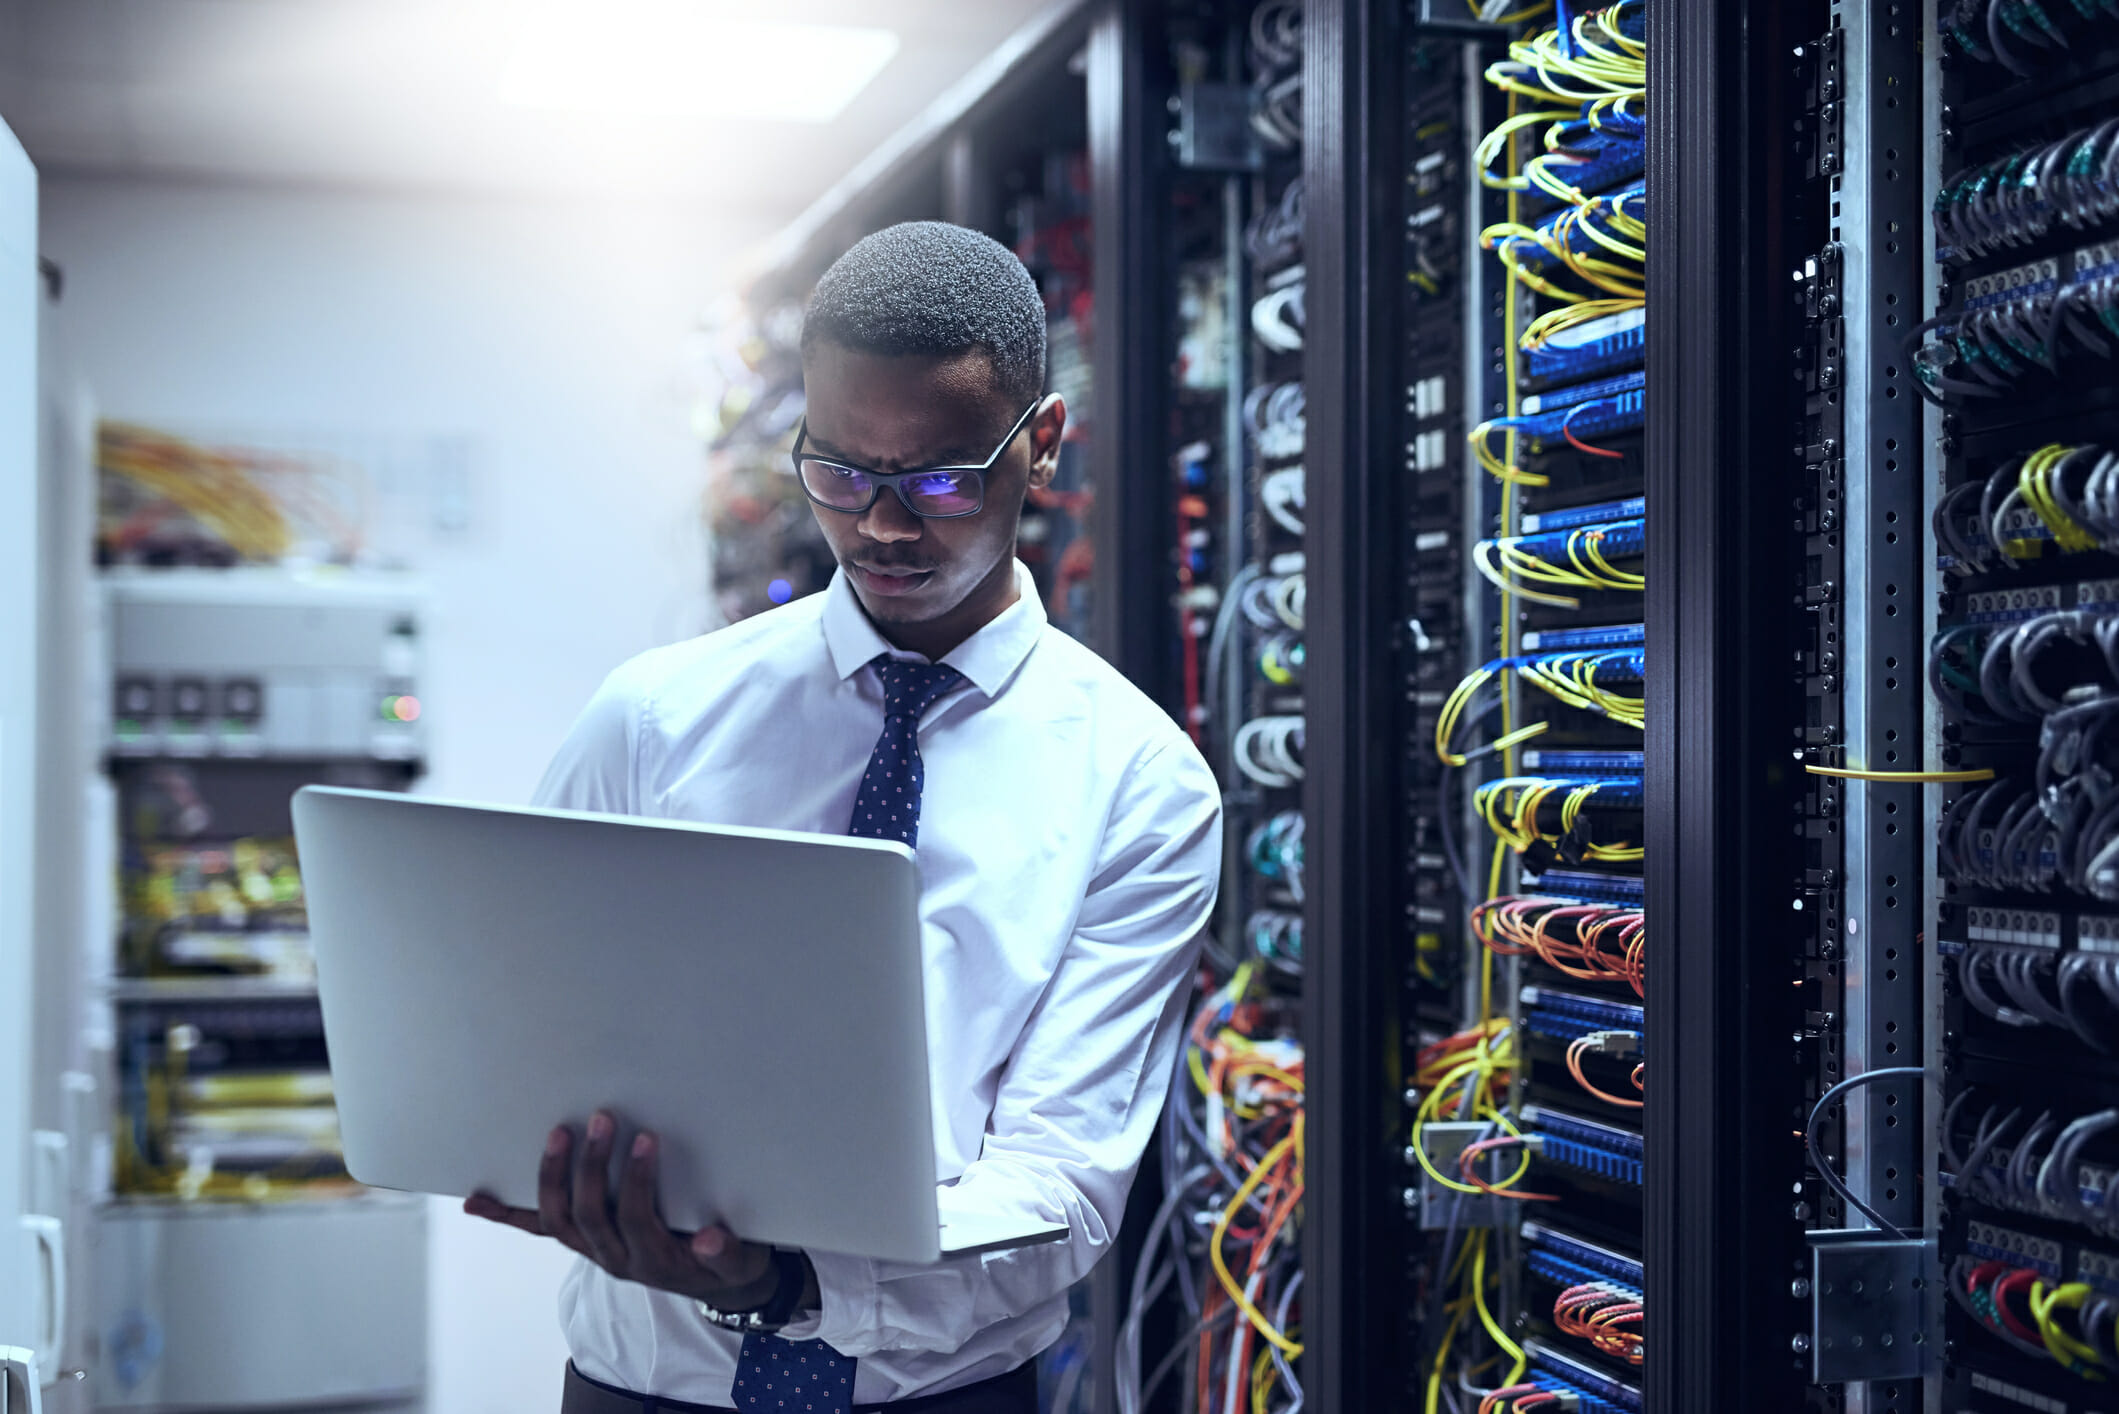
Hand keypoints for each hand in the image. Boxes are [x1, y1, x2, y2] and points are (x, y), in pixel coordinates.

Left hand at [464, 1109, 780, 1308]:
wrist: (714, 1282)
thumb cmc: (726, 1261)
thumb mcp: (739, 1262)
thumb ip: (728, 1254)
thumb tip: (710, 1240)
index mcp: (653, 1260)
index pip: (636, 1218)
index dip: (637, 1180)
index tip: (646, 1138)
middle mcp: (615, 1259)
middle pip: (589, 1214)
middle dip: (593, 1166)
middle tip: (602, 1119)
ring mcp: (593, 1251)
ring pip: (558, 1220)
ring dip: (552, 1177)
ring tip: (559, 1134)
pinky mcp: (583, 1241)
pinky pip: (539, 1230)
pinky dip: (507, 1215)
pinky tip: (477, 1201)